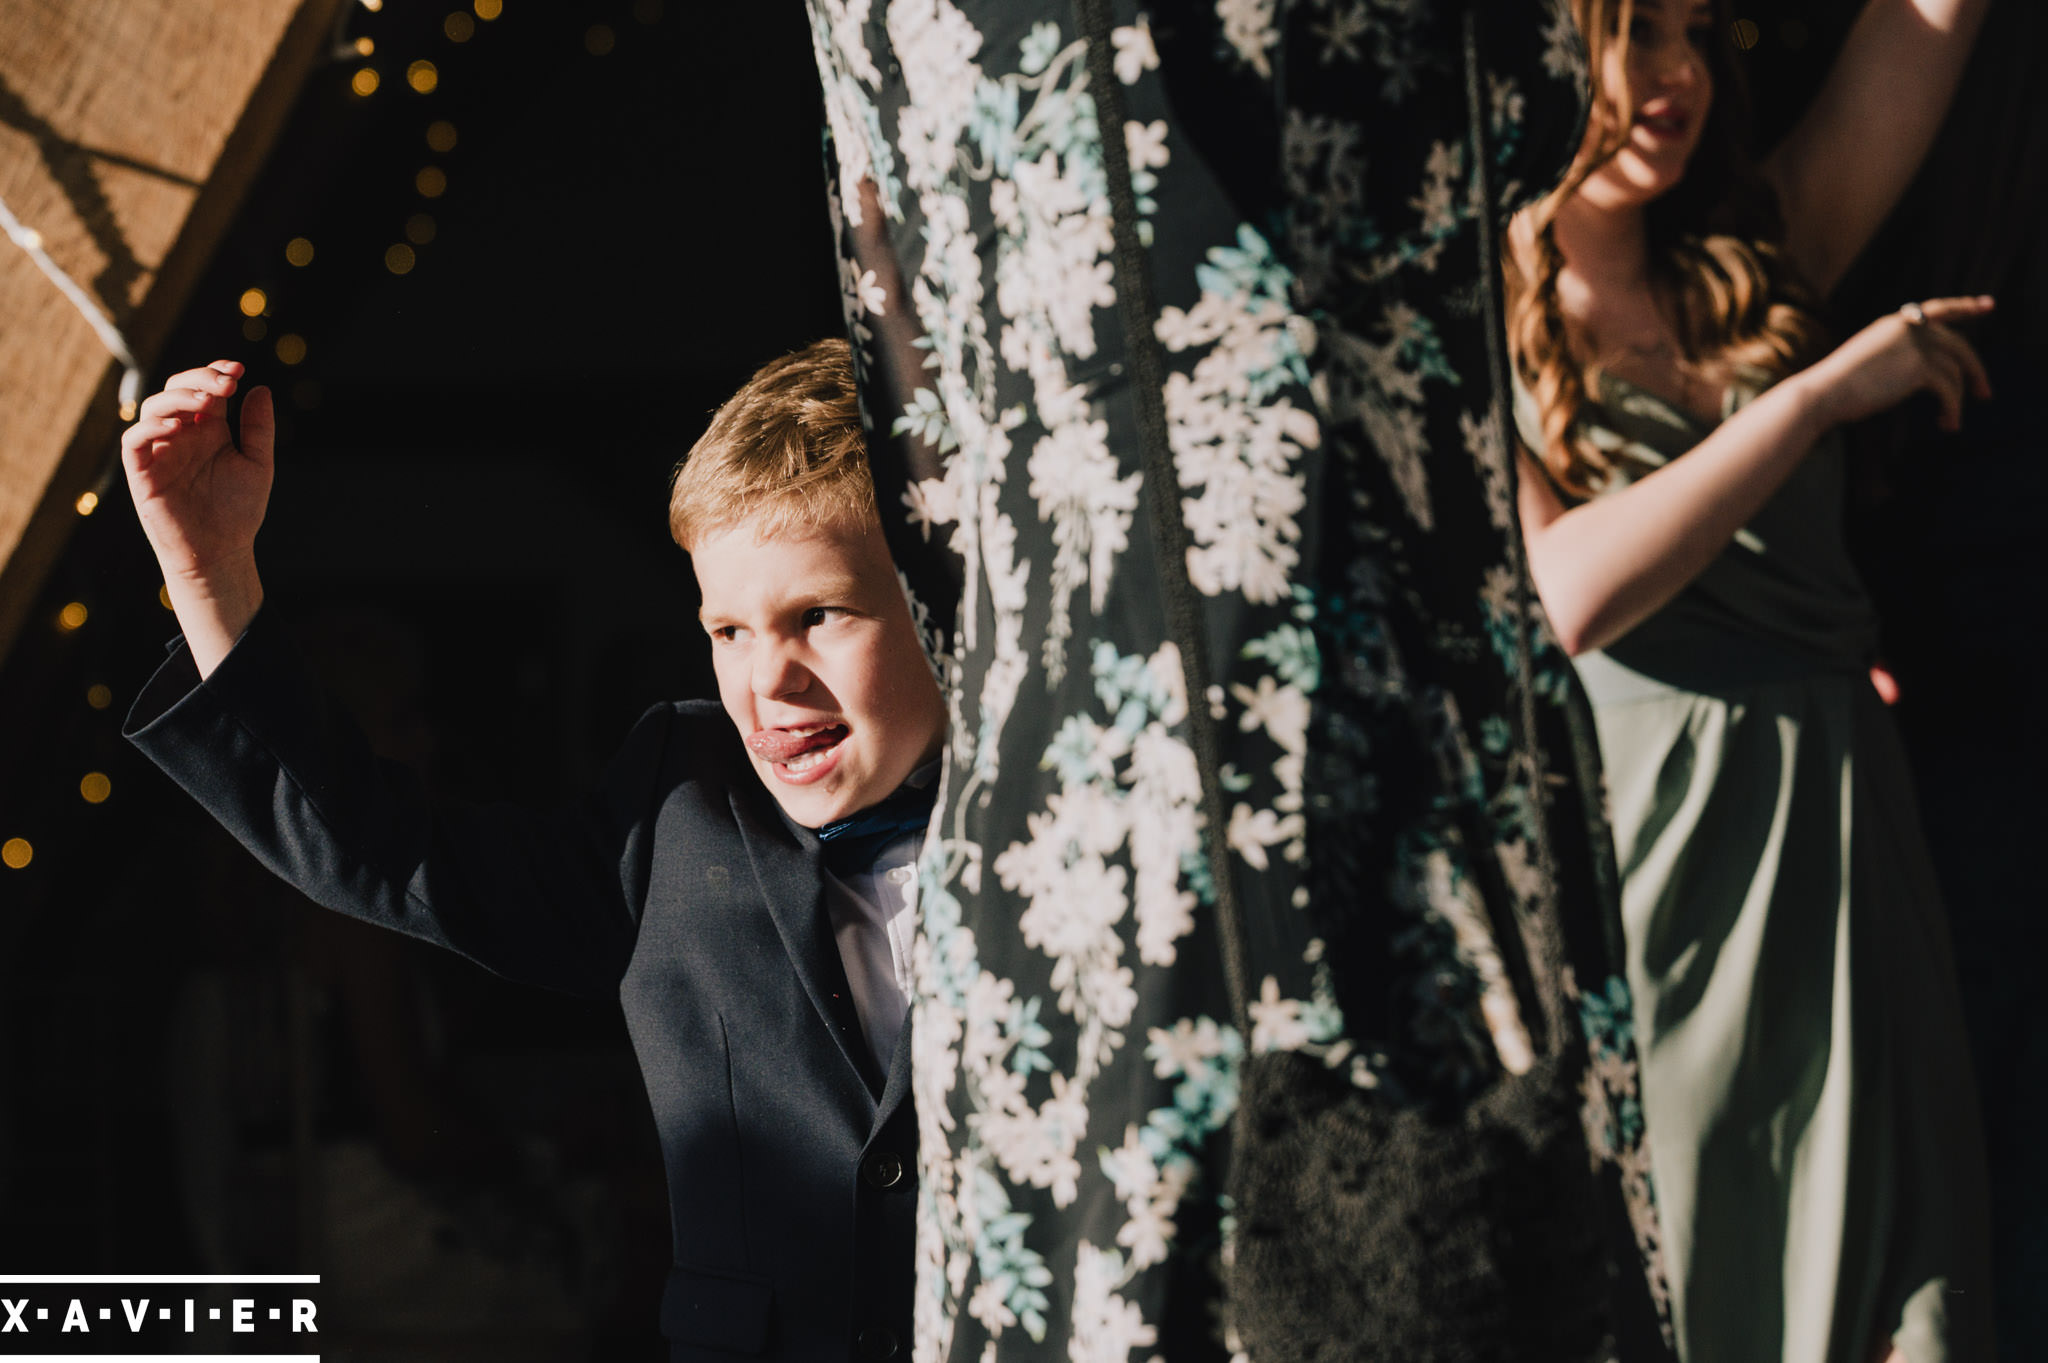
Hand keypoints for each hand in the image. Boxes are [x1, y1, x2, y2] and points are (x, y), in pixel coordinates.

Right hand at [121, 360, 272, 581]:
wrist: (221, 552)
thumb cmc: (238, 510)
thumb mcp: (257, 463)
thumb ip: (257, 427)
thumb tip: (260, 389)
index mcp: (207, 429)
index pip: (204, 389)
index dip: (215, 373)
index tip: (239, 369)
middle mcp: (181, 435)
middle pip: (177, 390)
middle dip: (199, 379)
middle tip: (227, 382)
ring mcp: (160, 452)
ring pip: (154, 409)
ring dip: (177, 397)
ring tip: (206, 401)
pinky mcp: (142, 472)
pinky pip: (135, 441)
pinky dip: (151, 427)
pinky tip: (178, 427)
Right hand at [1801, 295, 1993, 431]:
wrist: (1822, 393)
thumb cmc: (1835, 387)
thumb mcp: (1868, 361)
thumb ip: (1896, 357)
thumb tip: (1923, 373)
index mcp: (1894, 324)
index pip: (1938, 309)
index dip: (1965, 306)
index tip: (1987, 305)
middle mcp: (1909, 328)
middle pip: (1958, 344)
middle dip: (1976, 370)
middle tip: (1985, 393)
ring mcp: (1915, 346)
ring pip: (1957, 369)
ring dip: (1960, 398)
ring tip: (1953, 422)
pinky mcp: (1919, 367)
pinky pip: (1948, 389)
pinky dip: (1952, 409)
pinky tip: (1947, 424)